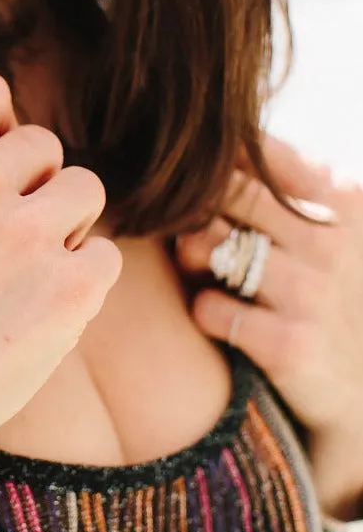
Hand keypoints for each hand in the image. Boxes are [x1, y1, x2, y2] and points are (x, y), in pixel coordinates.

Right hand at [0, 70, 121, 475]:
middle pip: (41, 143)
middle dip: (31, 186)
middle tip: (5, 243)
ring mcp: (23, 235)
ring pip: (84, 188)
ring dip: (64, 226)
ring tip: (29, 276)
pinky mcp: (67, 288)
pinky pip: (105, 253)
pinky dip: (82, 281)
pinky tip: (43, 312)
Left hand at [176, 134, 362, 515]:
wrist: (360, 386)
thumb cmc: (332, 297)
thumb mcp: (335, 233)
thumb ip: (297, 188)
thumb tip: (231, 146)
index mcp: (344, 203)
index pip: (266, 156)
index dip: (220, 165)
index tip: (197, 178)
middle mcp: (331, 243)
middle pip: (227, 196)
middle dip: (195, 209)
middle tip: (187, 228)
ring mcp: (310, 294)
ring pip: (210, 247)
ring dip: (191, 256)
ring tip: (201, 268)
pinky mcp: (288, 344)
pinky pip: (209, 308)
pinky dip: (201, 307)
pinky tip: (215, 312)